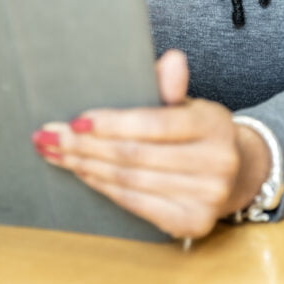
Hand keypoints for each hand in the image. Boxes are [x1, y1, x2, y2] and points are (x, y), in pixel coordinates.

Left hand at [31, 49, 270, 240]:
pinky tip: (82, 173)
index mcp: (213, 124)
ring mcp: (206, 198)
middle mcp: (216, 163)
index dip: (110, 123)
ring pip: (129, 181)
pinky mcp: (192, 224)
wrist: (235, 170)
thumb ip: (170, 84)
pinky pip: (135, 204)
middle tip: (48, 137)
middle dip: (84, 145)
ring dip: (85, 167)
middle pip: (134, 155)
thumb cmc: (196, 129)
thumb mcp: (186, 102)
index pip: (153, 124)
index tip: (74, 120)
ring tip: (55, 154)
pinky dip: (103, 187)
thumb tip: (172, 59)